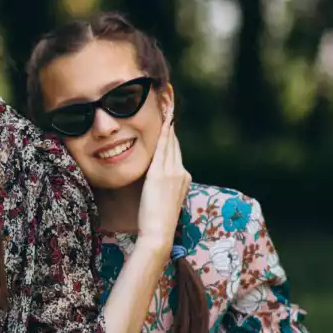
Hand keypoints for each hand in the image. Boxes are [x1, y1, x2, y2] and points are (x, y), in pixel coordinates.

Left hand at [136, 103, 190, 250]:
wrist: (158, 234)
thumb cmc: (154, 224)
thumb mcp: (159, 201)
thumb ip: (157, 188)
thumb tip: (150, 182)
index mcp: (182, 179)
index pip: (175, 151)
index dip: (171, 133)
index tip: (169, 117)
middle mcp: (181, 172)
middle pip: (174, 141)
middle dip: (171, 120)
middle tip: (168, 98)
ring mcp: (173, 172)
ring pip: (170, 140)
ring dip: (168, 119)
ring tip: (166, 99)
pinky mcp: (162, 174)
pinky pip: (163, 146)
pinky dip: (164, 130)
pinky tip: (163, 116)